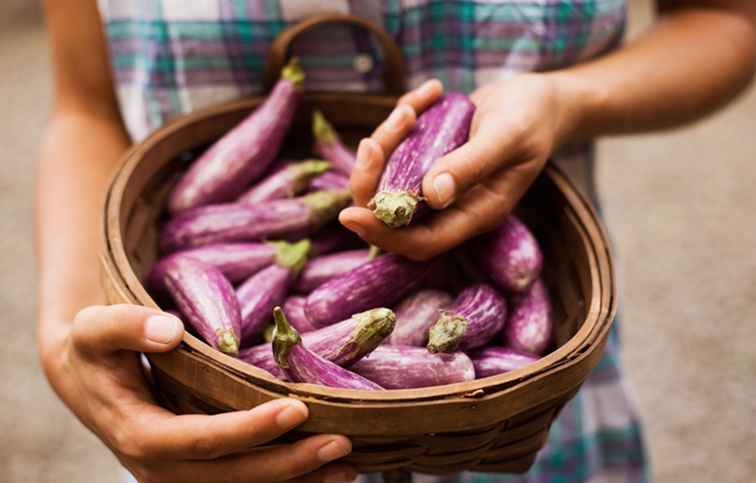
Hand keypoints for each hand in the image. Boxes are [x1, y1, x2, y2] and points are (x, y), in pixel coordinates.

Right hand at [45, 304, 354, 482]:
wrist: (86, 378)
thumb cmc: (95, 349)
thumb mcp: (95, 329)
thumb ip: (125, 326)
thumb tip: (169, 330)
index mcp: (140, 434)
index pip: (201, 440)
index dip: (249, 429)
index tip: (297, 408)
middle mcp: (161, 467)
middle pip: (232, 475)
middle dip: (289, 463)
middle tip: (341, 443)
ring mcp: (180, 475)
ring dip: (296, 481)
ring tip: (348, 468)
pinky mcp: (195, 471)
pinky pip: (241, 482)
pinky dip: (283, 480)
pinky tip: (323, 472)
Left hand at [340, 75, 574, 259]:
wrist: (538, 100)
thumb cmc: (532, 118)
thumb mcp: (508, 137)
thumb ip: (472, 165)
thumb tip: (430, 195)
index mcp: (475, 214)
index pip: (421, 242)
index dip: (384, 234)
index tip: (350, 215)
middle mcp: (450, 205)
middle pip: (391, 212)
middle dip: (372, 179)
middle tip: (373, 144)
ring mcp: (435, 180)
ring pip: (387, 176)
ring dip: (386, 141)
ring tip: (410, 108)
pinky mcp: (426, 156)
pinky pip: (397, 146)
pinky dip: (402, 117)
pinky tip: (430, 92)